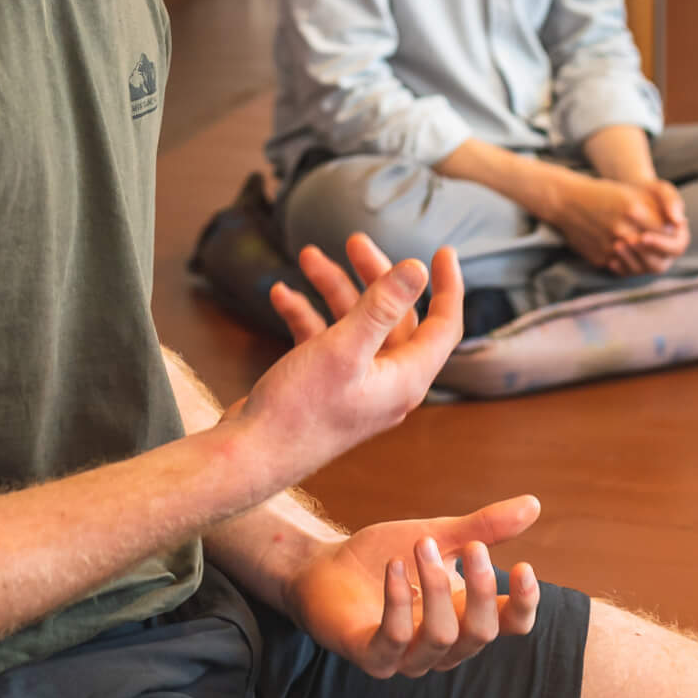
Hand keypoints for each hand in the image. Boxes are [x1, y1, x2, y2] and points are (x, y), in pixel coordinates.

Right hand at [238, 243, 462, 483]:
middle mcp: (386, 383)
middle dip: (374, 275)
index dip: (447, 288)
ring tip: (307, 257)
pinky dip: (307, 315)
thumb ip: (381, 307)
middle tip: (353, 241)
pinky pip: (324, 340)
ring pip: (355, 323)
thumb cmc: (300, 410)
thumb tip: (417, 269)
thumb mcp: (343, 349)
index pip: (443, 326)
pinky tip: (281, 295)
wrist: (250, 456)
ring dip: (333, 289)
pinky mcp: (324, 386)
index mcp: (405, 379)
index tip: (443, 251)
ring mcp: (354, 385)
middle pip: (394, 316)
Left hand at [284, 501, 546, 679]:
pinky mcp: (371, 656)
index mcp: (465, 617)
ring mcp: (407, 656)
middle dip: (480, 587)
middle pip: (481, 632)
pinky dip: (399, 600)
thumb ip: (482, 528)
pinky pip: (395, 639)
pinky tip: (394, 567)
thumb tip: (534, 505)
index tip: (524, 565)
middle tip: (472, 546)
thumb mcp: (438, 537)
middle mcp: (443, 645)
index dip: (524, 603)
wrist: (324, 568)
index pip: (510, 625)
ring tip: (421, 544)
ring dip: (435, 586)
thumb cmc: (384, 557)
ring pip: (442, 636)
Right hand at [532, 171, 686, 275]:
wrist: (567, 201)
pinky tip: (627, 254)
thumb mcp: (635, 192)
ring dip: (645, 261)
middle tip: (660, 248)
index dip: (671, 236)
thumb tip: (680, 225)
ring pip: (640, 266)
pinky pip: (621, 269)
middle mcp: (622, 231)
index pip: (667, 234)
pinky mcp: (599, 258)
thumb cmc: (606, 193)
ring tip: (646, 253)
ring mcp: (609, 247)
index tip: (670, 233)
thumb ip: (663, 206)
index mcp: (634, 210)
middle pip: (656, 254)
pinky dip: (627, 264)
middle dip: (661, 252)